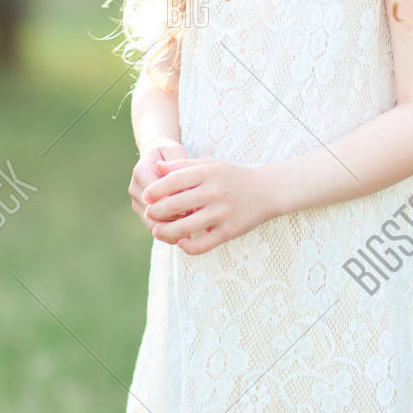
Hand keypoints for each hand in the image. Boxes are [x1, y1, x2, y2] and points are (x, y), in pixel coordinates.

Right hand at [129, 138, 187, 235]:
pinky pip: (152, 226)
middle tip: (194, 226)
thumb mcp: (177, 153)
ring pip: (150, 223)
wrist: (157, 156)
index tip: (194, 209)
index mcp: (141, 171)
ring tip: (190, 234)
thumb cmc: (171, 153)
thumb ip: (178, 168)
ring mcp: (136, 201)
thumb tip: (184, 192)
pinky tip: (184, 236)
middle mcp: (135, 187)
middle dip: (172, 222)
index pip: (155, 195)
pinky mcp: (141, 211)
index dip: (173, 204)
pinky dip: (167, 233)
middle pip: (151, 213)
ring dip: (170, 231)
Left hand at [142, 156, 277, 253]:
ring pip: (186, 227)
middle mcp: (215, 192)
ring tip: (157, 231)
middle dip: (157, 211)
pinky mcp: (230, 231)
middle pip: (176, 205)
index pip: (174, 181)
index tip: (146, 196)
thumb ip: (183, 166)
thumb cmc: (232, 177)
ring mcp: (223, 213)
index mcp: (208, 173)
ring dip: (166, 232)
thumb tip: (157, 169)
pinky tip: (181, 243)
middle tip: (149, 214)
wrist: (267, 191)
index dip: (156, 190)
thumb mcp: (210, 165)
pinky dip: (189, 247)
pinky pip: (203, 244)